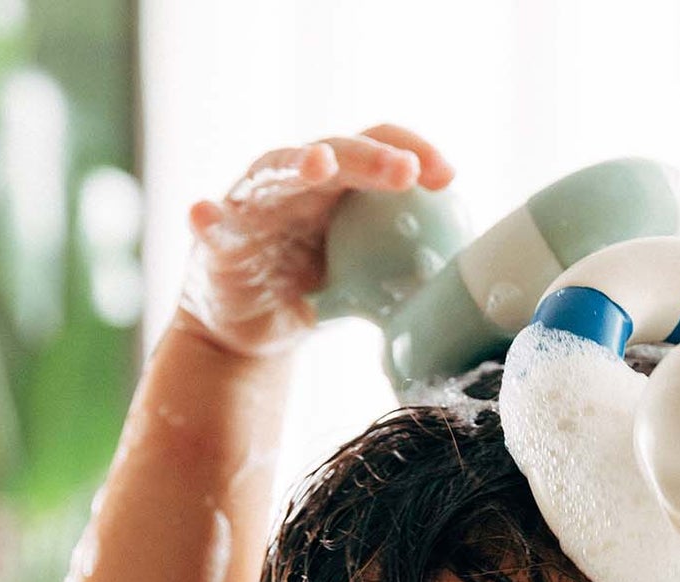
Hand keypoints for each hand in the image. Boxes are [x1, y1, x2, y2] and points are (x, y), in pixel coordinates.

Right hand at [176, 122, 454, 359]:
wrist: (255, 334)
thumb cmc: (318, 296)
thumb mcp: (372, 287)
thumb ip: (411, 278)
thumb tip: (474, 293)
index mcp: (339, 188)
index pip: (380, 150)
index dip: (414, 153)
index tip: (450, 178)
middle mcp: (296, 183)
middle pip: (335, 152)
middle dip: (370, 157)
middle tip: (404, 170)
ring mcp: (254, 205)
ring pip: (274, 173)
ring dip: (298, 166)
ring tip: (320, 165)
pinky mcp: (218, 240)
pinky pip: (212, 226)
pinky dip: (207, 217)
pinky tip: (205, 212)